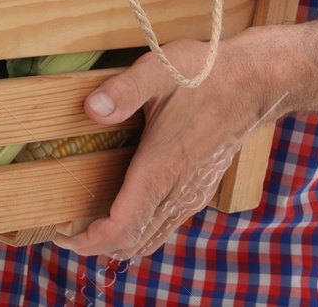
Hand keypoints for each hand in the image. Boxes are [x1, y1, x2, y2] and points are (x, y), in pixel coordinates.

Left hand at [53, 30, 288, 260]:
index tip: (62, 233)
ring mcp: (191, 193)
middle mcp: (177, 191)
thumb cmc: (206, 75)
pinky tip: (127, 213)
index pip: (122, 227)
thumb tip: (90, 108)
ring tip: (89, 227)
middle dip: (97, 245)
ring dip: (119, 241)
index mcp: (161, 169)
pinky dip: (141, 231)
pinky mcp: (200, 188)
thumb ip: (123, 91)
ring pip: (151, 237)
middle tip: (66, 232)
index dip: (89, 240)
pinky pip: (166, 225)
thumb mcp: (158, 71)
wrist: (255, 81)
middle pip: (133, 241)